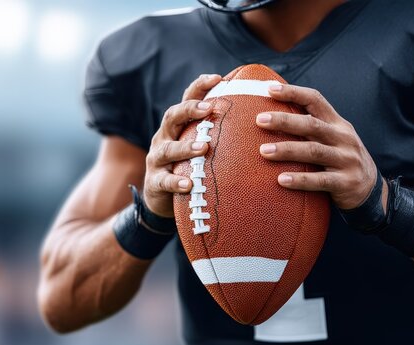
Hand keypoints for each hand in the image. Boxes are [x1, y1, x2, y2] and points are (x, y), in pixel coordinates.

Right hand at [143, 74, 221, 216]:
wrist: (162, 197)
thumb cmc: (189, 166)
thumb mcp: (200, 146)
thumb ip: (219, 133)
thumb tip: (257, 115)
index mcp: (178, 125)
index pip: (186, 99)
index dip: (199, 87)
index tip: (218, 78)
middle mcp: (164, 137)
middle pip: (172, 116)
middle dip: (189, 110)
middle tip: (209, 109)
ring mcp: (157, 159)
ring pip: (168, 149)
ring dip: (185, 147)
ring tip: (203, 147)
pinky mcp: (155, 182)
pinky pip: (164, 181)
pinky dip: (176, 182)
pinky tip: (189, 184)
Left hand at [256, 84, 380, 209]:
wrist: (370, 189)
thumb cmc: (338, 160)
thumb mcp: (330, 139)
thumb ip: (308, 127)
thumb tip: (269, 115)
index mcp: (336, 123)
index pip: (315, 100)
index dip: (293, 93)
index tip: (269, 89)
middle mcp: (343, 138)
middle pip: (312, 125)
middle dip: (285, 121)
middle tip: (259, 120)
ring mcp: (346, 160)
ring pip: (314, 151)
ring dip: (287, 150)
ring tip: (263, 151)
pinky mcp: (346, 183)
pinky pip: (320, 180)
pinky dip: (300, 180)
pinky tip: (280, 180)